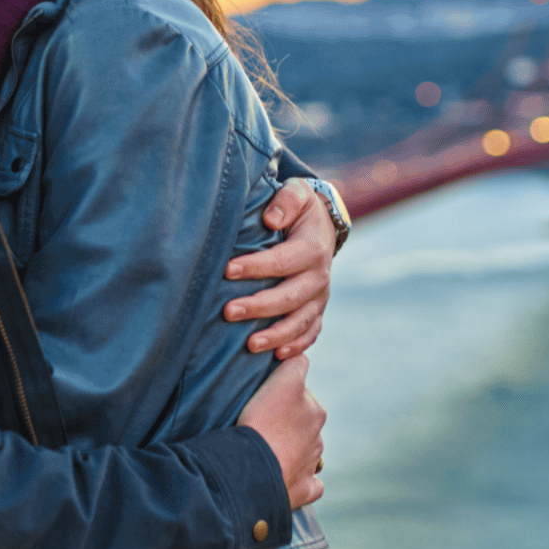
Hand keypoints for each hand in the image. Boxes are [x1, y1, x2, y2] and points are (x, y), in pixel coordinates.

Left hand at [223, 179, 333, 358]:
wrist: (322, 227)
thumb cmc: (299, 209)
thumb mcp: (298, 192)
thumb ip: (286, 200)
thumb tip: (271, 219)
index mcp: (313, 248)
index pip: (283, 260)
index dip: (256, 266)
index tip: (227, 270)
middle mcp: (320, 276)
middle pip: (290, 297)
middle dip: (259, 306)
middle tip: (228, 312)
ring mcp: (320, 297)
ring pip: (300, 322)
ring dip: (275, 335)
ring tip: (249, 345)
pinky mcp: (317, 311)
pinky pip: (310, 333)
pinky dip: (295, 346)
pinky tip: (275, 355)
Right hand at [237, 354, 325, 508]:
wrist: (253, 470)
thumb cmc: (263, 423)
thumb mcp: (281, 382)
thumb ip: (296, 366)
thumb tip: (301, 358)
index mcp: (315, 409)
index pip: (300, 389)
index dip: (281, 390)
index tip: (264, 396)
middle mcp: (317, 434)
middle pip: (304, 419)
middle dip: (288, 420)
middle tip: (261, 422)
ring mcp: (312, 463)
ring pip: (307, 449)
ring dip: (292, 448)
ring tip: (265, 449)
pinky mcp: (305, 488)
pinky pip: (310, 483)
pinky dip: (301, 479)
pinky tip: (286, 477)